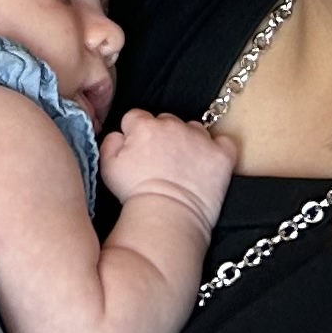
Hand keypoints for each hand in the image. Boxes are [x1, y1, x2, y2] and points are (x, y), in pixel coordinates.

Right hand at [98, 109, 235, 220]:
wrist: (167, 216)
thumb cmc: (136, 195)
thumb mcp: (107, 166)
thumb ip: (110, 141)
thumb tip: (119, 134)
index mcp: (144, 125)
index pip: (137, 117)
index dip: (136, 134)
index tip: (139, 150)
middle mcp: (173, 125)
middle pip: (166, 121)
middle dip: (163, 136)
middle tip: (161, 162)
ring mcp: (200, 138)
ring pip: (194, 129)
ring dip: (189, 141)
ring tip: (185, 166)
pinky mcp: (221, 155)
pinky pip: (224, 142)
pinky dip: (218, 150)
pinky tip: (209, 163)